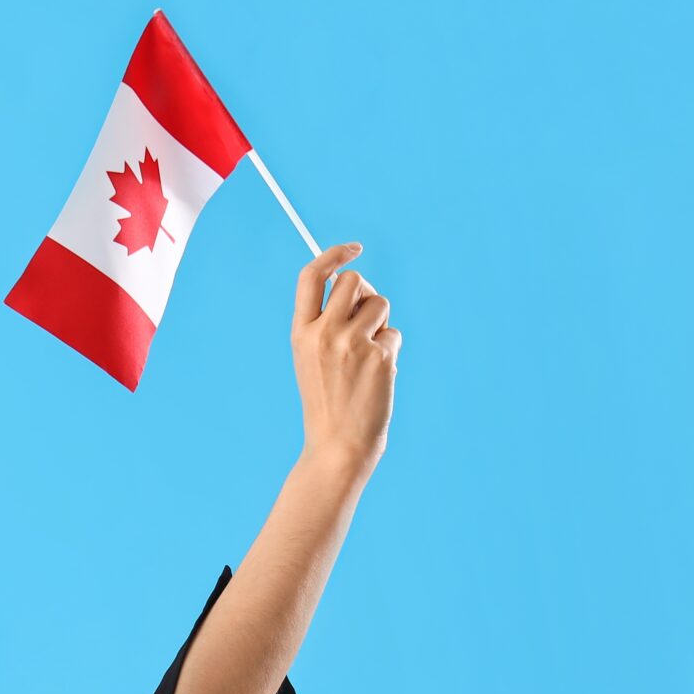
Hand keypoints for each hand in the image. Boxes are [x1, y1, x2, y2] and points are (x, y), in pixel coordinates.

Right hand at [290, 241, 398, 476]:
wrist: (338, 444)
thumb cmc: (327, 400)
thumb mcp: (312, 357)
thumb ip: (327, 321)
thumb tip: (358, 286)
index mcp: (300, 332)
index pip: (311, 276)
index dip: (333, 254)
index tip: (354, 249)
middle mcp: (323, 333)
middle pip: (353, 282)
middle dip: (364, 293)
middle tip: (365, 319)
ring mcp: (352, 344)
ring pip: (379, 303)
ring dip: (380, 323)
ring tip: (368, 354)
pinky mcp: (379, 356)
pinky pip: (393, 334)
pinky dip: (389, 350)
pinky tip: (377, 376)